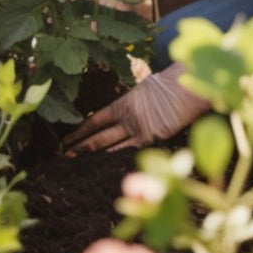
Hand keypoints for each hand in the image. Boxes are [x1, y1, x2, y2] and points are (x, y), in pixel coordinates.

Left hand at [63, 64, 209, 153]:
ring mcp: (140, 131)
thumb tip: (121, 113)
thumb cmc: (169, 85)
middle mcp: (129, 118)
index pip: (96, 119)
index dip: (81, 130)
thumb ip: (131, 103)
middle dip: (81, 145)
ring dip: (94, 155)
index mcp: (125, 103)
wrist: (187, 89)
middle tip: (64, 153)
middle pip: (100, 136)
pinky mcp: (152, 140)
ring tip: (78, 162)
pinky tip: (104, 167)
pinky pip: (130, 151)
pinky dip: (116, 159)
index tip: (68, 138)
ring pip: (112, 146)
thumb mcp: (144, 89)